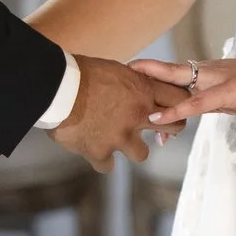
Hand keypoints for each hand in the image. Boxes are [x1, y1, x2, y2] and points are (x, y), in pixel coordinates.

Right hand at [49, 55, 190, 170]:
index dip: (178, 103)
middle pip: (174, 126)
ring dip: (131, 148)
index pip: (179, 97)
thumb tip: (141, 86)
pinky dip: (101, 158)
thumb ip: (133, 83)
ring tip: (118, 139)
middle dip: (168, 129)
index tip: (172, 107)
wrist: (56, 88)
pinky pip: (108, 165)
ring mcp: (120, 136)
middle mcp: (138, 115)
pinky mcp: (100, 152)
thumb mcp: (115, 70)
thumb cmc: (82, 73)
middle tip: (157, 129)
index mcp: (143, 89)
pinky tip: (94, 148)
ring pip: (142, 154)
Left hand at [131, 55, 235, 126]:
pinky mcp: (233, 90)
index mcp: (211, 73)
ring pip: (179, 83)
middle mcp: (211, 71)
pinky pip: (200, 102)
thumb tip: (192, 115)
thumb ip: (212, 103)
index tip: (126, 78)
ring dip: (152, 91)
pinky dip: (179, 109)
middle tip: (113, 75)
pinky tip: (161, 118)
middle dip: (141, 74)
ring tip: (125, 96)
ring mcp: (221, 78)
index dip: (150, 75)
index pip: (175, 73)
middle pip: (169, 71)